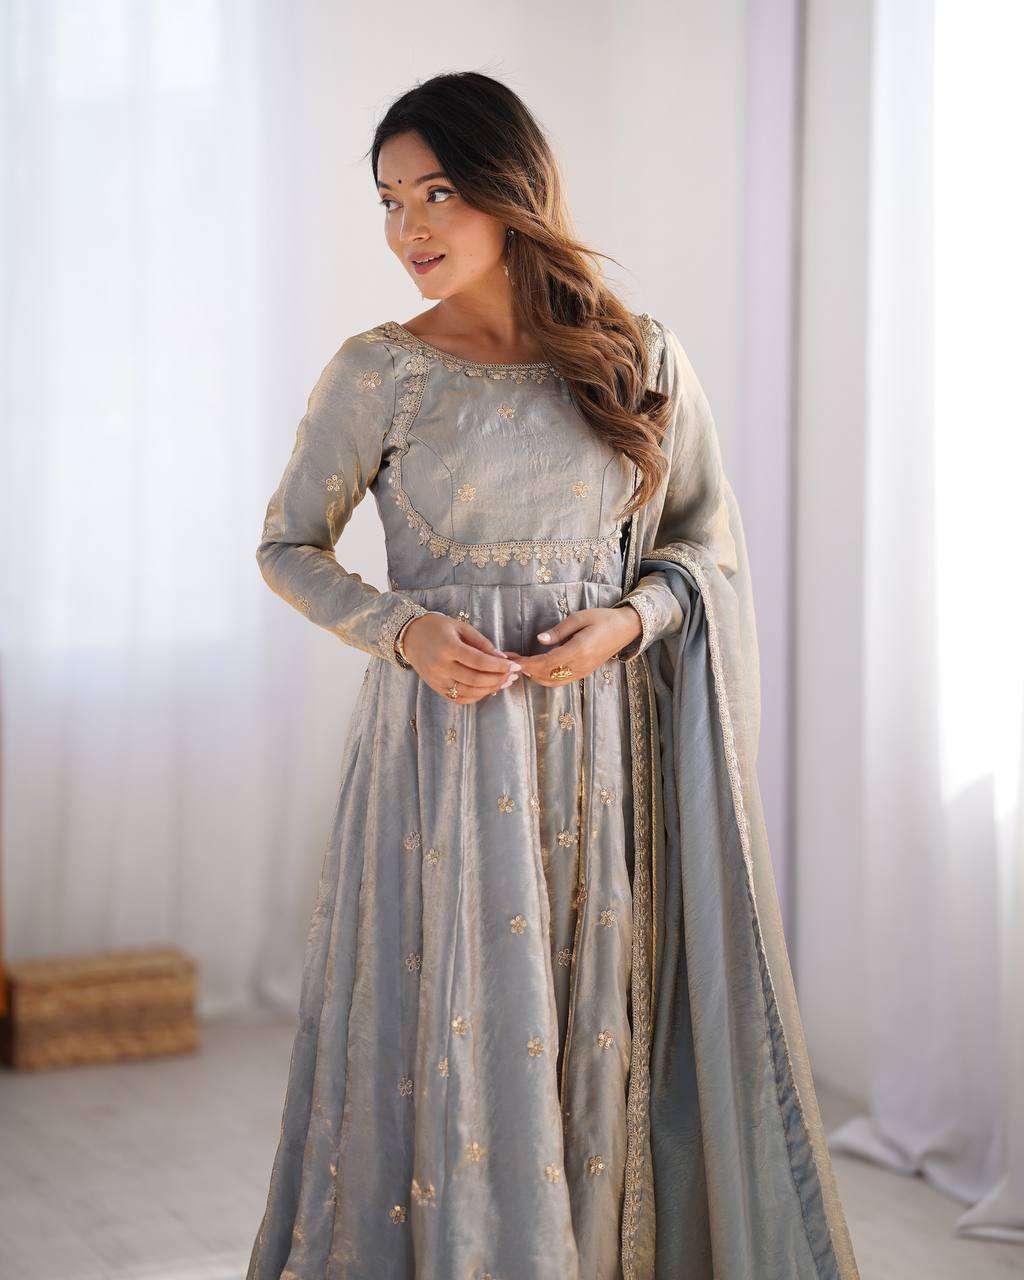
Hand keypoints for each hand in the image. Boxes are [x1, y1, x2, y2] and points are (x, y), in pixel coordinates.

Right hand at [400, 612, 522, 702]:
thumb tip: (502, 658)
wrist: (411, 636)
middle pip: (475, 679)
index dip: (499, 666)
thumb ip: (482, 643)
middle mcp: (440, 666)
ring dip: (490, 689)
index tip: (515, 666)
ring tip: (504, 682)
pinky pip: (459, 698)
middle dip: (498, 679)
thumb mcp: (461, 627)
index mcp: (448, 647)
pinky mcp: (436, 687)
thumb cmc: (438, 628)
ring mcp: (437, 680)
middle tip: (513, 676)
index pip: (479, 661)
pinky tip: (488, 689)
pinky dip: (476, 696)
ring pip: (469, 692)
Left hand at [501, 605, 640, 686]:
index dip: (528, 664)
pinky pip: (561, 681)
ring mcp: (583, 672)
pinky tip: (535, 669)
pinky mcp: (584, 673)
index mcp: (579, 650)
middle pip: (547, 675)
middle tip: (509, 662)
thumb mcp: (580, 618)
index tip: (513, 661)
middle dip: (527, 671)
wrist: (626, 628)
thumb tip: (540, 639)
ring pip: (553, 682)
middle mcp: (580, 665)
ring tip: (520, 665)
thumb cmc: (603, 619)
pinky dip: (545, 678)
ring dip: (534, 676)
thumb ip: (559, 631)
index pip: (547, 662)